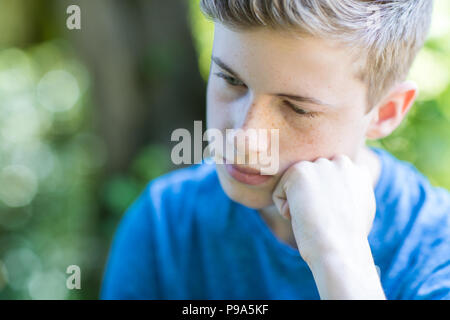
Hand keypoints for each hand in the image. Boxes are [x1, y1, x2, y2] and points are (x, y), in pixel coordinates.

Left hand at [272, 154, 383, 298]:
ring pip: (294, 187)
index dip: (325, 203)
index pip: (329, 181)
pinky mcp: (299, 171)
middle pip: (310, 183)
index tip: (331, 218)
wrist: (338, 248)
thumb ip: (348, 194)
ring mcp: (320, 165)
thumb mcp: (359, 212)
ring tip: (314, 218)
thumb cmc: (348, 242)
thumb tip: (334, 193)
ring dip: (298, 205)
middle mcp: (341, 162)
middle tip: (323, 219)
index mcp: (358, 172)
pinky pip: (279, 193)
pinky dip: (285, 210)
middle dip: (311, 201)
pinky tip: (302, 217)